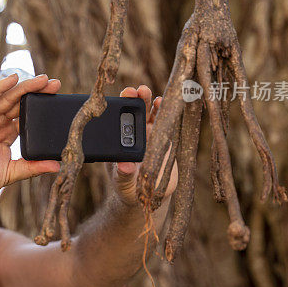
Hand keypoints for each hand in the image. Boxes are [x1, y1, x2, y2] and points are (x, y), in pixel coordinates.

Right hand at [0, 74, 60, 202]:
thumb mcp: (10, 173)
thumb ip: (32, 167)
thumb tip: (57, 166)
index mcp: (5, 134)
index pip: (26, 115)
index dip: (41, 107)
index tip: (58, 100)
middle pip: (19, 103)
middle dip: (37, 92)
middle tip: (56, 84)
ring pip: (7, 97)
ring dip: (24, 87)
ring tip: (43, 80)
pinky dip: (0, 87)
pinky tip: (13, 79)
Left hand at [113, 85, 177, 206]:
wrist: (147, 196)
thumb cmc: (128, 188)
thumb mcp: (122, 183)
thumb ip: (123, 175)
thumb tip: (125, 167)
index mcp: (120, 140)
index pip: (118, 117)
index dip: (121, 105)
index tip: (122, 97)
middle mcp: (135, 133)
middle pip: (136, 111)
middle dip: (138, 98)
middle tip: (139, 90)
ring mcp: (151, 135)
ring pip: (152, 114)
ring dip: (153, 103)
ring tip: (156, 98)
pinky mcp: (165, 140)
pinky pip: (167, 124)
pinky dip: (167, 114)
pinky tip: (168, 106)